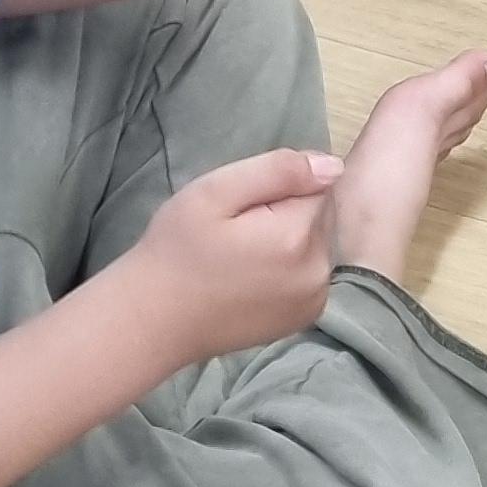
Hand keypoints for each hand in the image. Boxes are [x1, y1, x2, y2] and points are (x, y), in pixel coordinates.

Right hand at [125, 147, 342, 356]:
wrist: (154, 320)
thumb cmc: (176, 250)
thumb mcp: (215, 192)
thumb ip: (278, 171)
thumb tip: (333, 166)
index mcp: (298, 235)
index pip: (317, 184)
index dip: (279, 187)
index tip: (242, 207)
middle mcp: (317, 271)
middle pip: (320, 215)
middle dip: (287, 212)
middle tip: (236, 229)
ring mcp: (313, 300)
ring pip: (316, 243)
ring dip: (291, 239)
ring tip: (241, 254)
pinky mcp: (304, 318)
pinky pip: (310, 273)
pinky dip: (290, 267)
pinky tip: (252, 277)